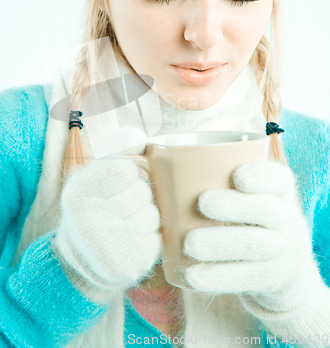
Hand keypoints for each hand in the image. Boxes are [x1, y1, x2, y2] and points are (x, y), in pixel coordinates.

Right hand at [51, 130, 160, 303]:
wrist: (86, 258)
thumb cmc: (99, 204)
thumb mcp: (98, 172)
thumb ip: (119, 147)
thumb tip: (139, 136)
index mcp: (78, 192)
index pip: (126, 168)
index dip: (128, 174)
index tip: (116, 183)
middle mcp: (87, 221)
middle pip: (143, 192)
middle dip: (140, 196)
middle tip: (121, 207)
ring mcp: (107, 247)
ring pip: (154, 215)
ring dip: (147, 217)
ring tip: (126, 224)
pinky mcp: (127, 267)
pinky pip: (158, 238)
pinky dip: (151, 238)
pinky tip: (132, 242)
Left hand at [183, 161, 321, 312]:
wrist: (282, 272)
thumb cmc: (248, 221)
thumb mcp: (246, 199)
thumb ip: (215, 180)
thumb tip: (153, 161)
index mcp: (280, 192)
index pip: (279, 178)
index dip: (260, 176)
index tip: (236, 176)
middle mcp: (287, 219)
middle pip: (266, 210)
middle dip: (234, 206)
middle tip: (202, 203)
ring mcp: (284, 251)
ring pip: (255, 245)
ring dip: (221, 243)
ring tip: (189, 243)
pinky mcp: (274, 280)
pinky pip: (247, 278)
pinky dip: (219, 277)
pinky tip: (193, 275)